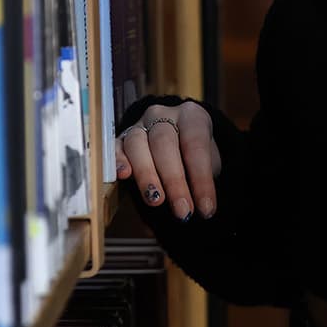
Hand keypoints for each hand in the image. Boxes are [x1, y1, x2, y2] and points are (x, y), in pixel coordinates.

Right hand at [115, 100, 221, 220]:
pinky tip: (123, 176)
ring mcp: (139, 125)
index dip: (201, 178)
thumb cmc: (196, 158)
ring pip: (137, 144)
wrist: (180, 146)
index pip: (195, 144)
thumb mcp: (210, 164)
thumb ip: (204, 180)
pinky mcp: (121, 138)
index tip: (206, 208)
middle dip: (174, 180)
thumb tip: (203, 208)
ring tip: (155, 200)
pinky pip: (115, 147)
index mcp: (191, 116)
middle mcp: (163, 116)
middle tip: (182, 210)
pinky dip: (118, 161)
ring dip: (146, 174)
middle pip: (164, 142)